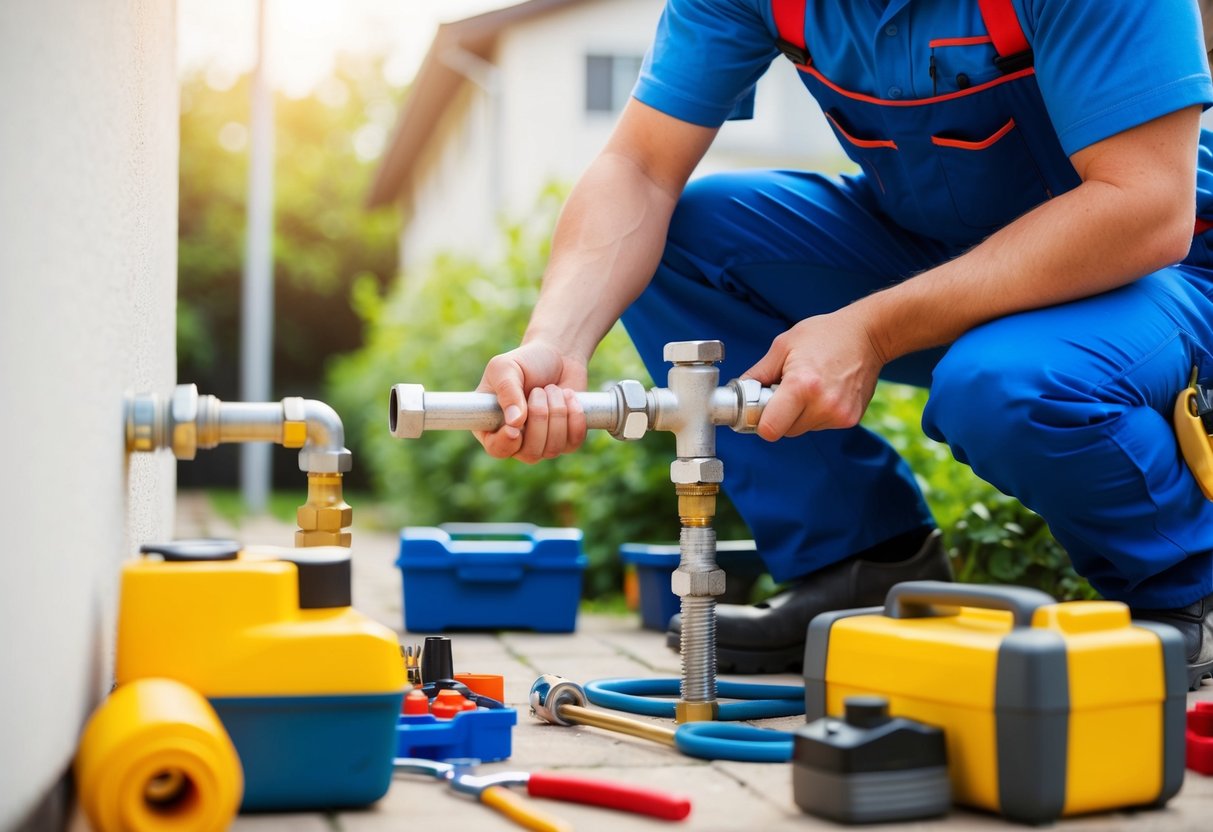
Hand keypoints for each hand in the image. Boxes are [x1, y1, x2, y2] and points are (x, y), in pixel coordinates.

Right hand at [474, 341, 588, 462]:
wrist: (557, 356)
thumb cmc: (525, 362)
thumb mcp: (505, 368)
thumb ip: (506, 391)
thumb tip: (515, 422)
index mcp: (493, 426)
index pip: (497, 449)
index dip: (506, 443)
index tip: (515, 427)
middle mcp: (517, 441)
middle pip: (530, 452)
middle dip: (539, 417)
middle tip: (539, 390)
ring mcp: (543, 444)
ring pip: (553, 447)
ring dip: (557, 412)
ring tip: (552, 389)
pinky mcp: (567, 440)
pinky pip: (574, 441)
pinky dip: (575, 416)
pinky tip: (569, 396)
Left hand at [744, 308, 886, 439]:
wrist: (869, 334)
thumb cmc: (825, 335)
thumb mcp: (783, 346)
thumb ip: (758, 373)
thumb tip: (738, 391)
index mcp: (802, 386)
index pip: (770, 429)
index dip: (760, 421)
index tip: (760, 408)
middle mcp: (823, 405)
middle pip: (785, 431)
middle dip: (780, 415)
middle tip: (785, 391)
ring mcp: (840, 415)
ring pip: (803, 429)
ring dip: (798, 415)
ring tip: (808, 387)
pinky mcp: (851, 419)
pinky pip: (821, 425)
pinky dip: (816, 413)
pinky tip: (824, 391)